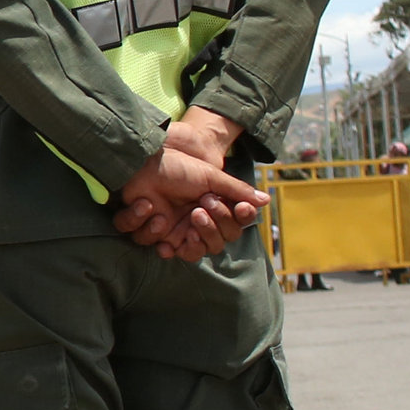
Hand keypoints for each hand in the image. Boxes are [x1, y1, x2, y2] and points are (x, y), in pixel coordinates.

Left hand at [110, 111, 261, 261]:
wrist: (146, 156)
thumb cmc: (180, 165)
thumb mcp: (211, 176)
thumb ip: (236, 190)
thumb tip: (266, 200)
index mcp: (211, 214)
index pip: (229, 233)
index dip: (229, 224)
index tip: (232, 210)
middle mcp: (193, 226)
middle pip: (211, 247)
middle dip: (208, 229)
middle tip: (198, 210)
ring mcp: (169, 230)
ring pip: (182, 252)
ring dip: (174, 233)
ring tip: (162, 215)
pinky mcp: (143, 227)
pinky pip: (145, 242)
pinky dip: (143, 225)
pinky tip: (145, 206)